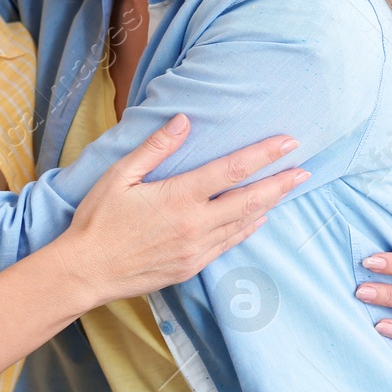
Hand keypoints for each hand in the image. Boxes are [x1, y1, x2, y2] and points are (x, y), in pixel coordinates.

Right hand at [50, 114, 309, 308]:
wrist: (86, 271)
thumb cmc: (97, 220)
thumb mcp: (121, 176)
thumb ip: (156, 148)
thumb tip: (184, 120)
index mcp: (178, 197)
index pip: (231, 170)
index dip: (263, 154)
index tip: (287, 142)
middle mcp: (194, 224)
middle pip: (250, 200)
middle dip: (281, 183)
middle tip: (305, 169)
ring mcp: (196, 249)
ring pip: (244, 224)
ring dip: (269, 205)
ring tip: (288, 189)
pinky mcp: (192, 267)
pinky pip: (229, 245)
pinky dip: (247, 229)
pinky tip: (257, 219)